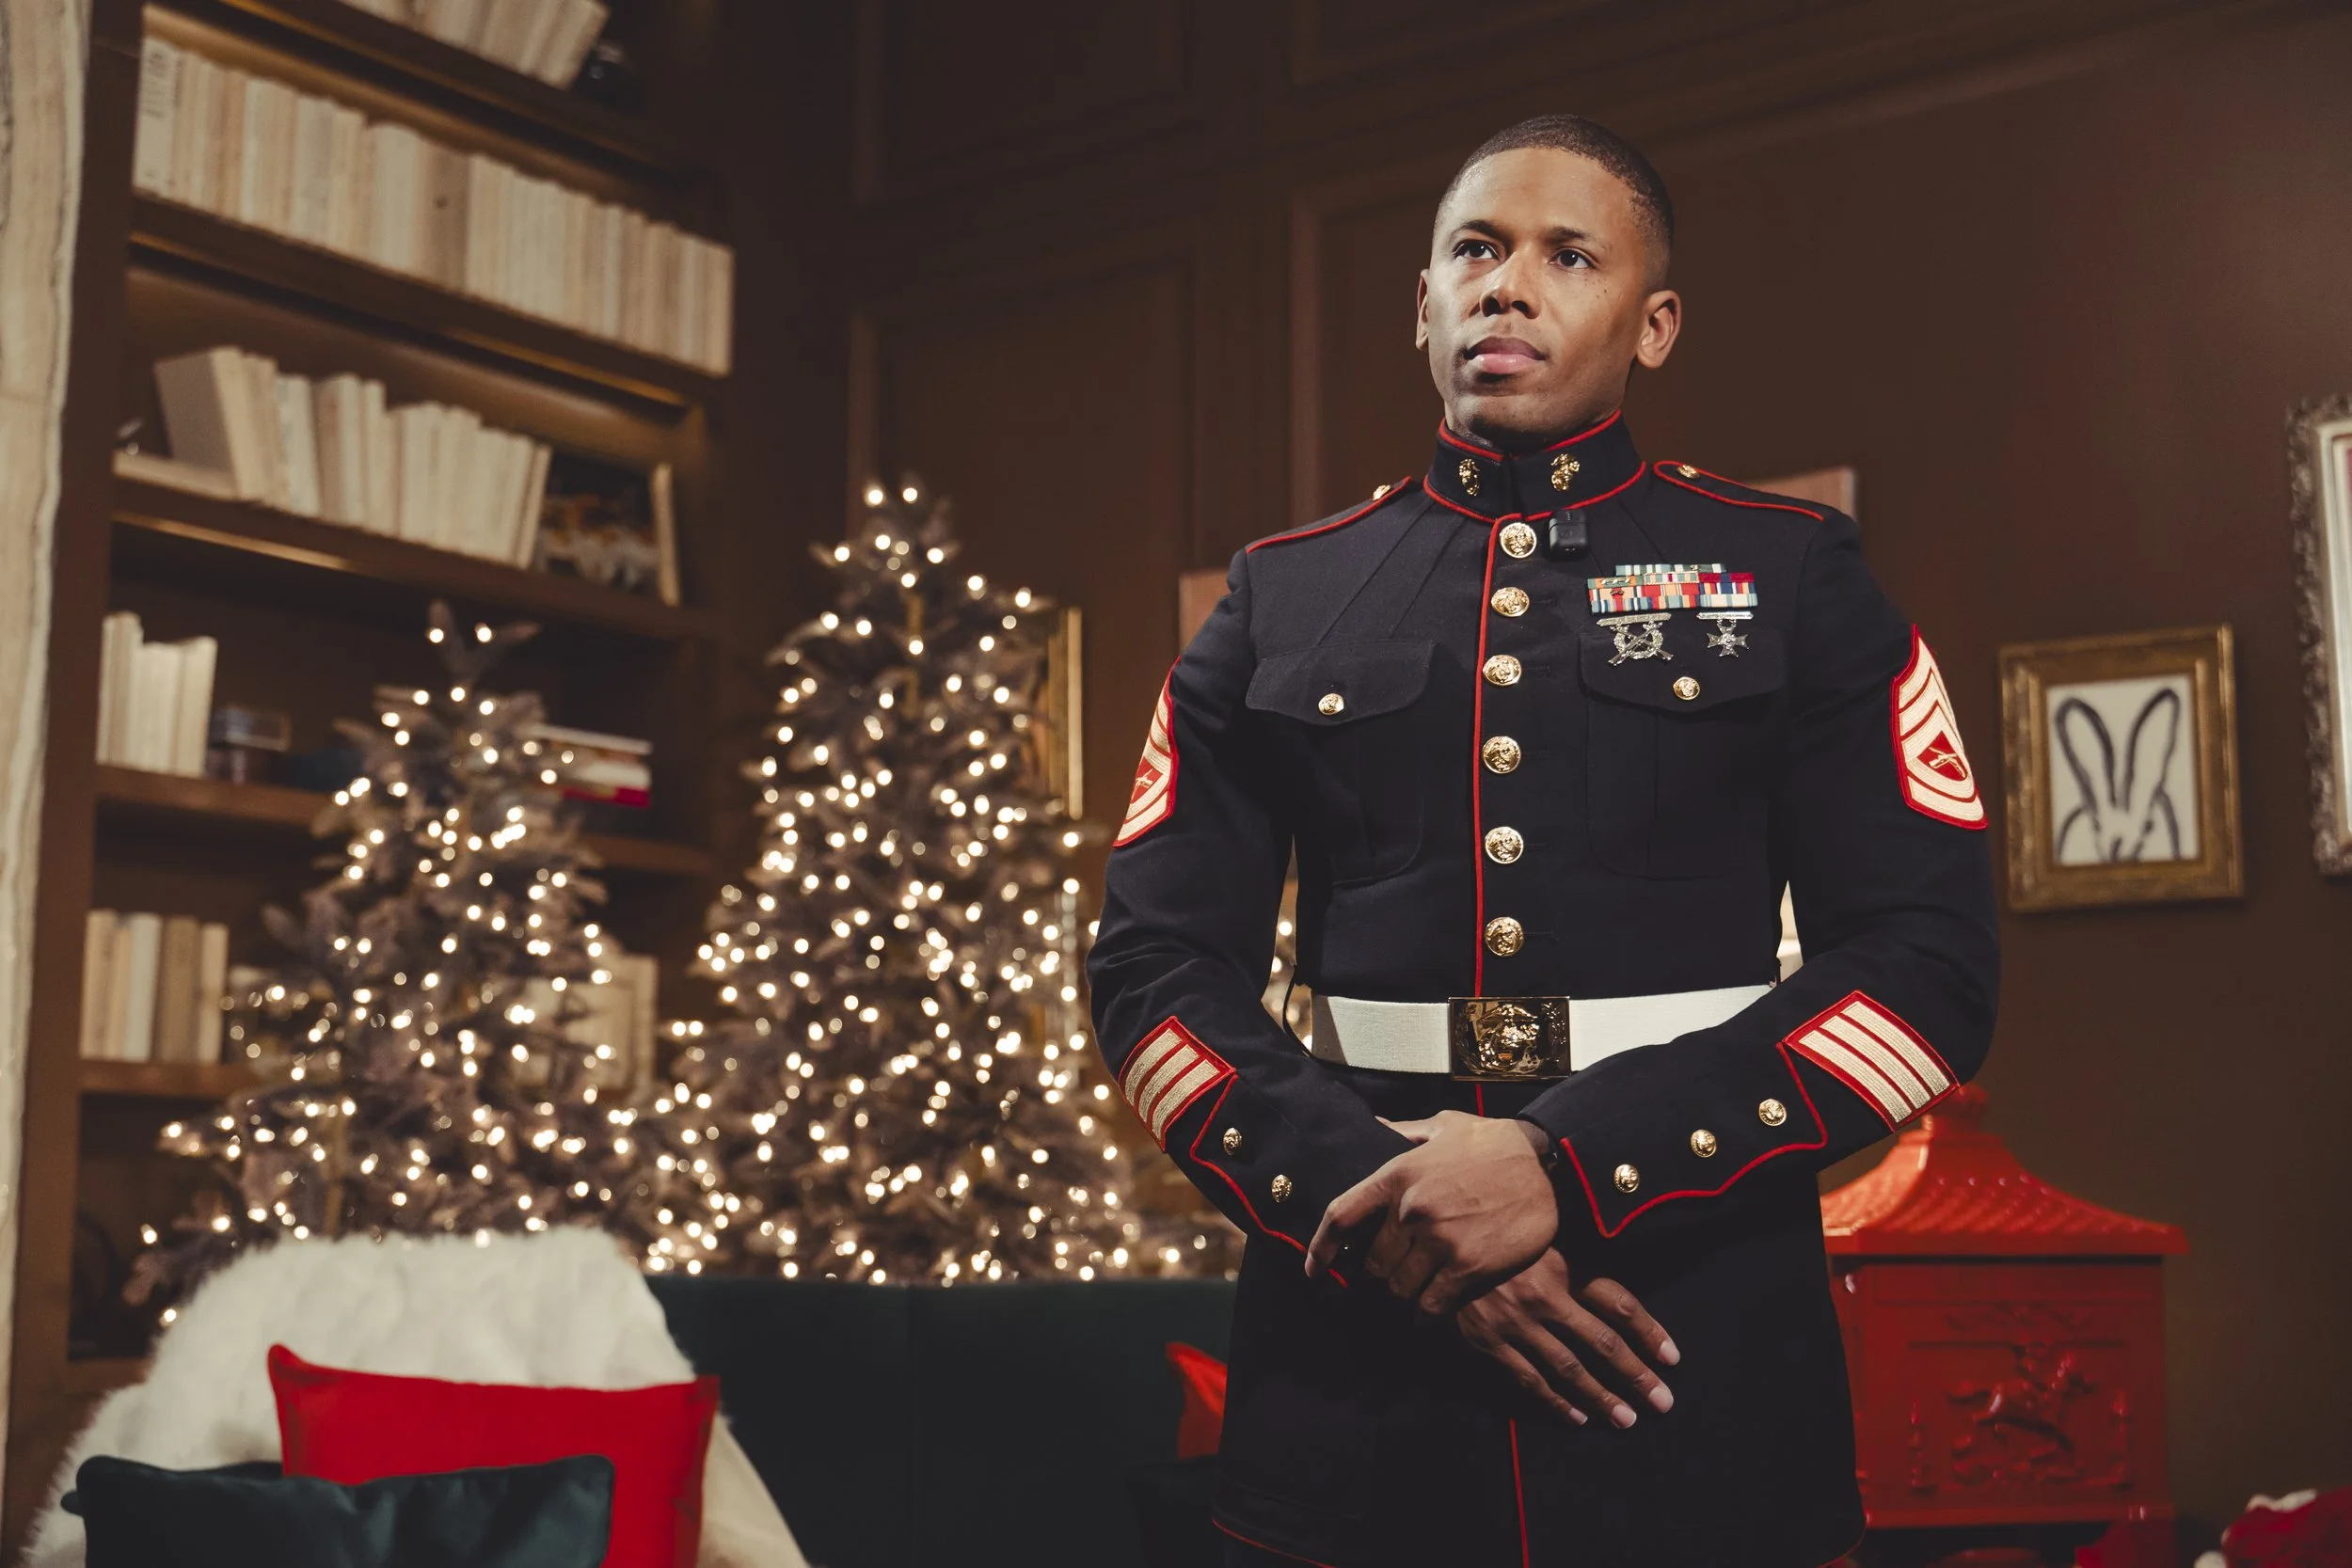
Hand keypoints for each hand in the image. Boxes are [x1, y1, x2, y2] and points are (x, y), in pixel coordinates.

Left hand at [1304, 1110, 1556, 1312]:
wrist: (1550, 1166)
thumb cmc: (1497, 1144)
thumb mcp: (1445, 1127)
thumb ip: (1405, 1132)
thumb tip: (1374, 1126)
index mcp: (1398, 1174)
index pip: (1341, 1216)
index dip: (1320, 1248)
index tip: (1315, 1270)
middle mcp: (1412, 1209)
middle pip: (1373, 1262)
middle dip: (1380, 1273)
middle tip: (1393, 1276)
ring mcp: (1440, 1241)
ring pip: (1399, 1287)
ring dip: (1404, 1295)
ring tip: (1416, 1292)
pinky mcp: (1468, 1268)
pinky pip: (1431, 1305)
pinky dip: (1427, 1314)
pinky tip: (1432, 1312)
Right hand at [1456, 1249, 1680, 1428]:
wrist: (1442, 1244)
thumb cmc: (1504, 1239)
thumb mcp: (1547, 1234)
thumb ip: (1583, 1251)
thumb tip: (1623, 1258)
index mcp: (1565, 1264)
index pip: (1619, 1302)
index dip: (1650, 1332)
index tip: (1673, 1359)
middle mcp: (1545, 1294)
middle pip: (1602, 1342)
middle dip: (1635, 1376)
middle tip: (1662, 1403)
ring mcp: (1516, 1321)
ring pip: (1568, 1368)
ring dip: (1600, 1398)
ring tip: (1625, 1420)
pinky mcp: (1490, 1340)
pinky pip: (1529, 1378)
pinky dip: (1554, 1401)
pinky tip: (1576, 1417)